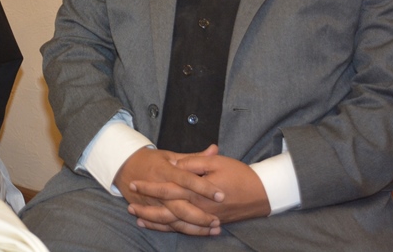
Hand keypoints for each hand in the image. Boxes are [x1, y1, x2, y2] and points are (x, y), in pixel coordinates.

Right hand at [114, 145, 223, 235]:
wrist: (124, 167)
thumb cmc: (151, 160)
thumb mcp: (171, 154)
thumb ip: (194, 156)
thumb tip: (215, 149)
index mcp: (165, 170)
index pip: (186, 180)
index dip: (203, 188)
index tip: (221, 195)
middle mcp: (159, 188)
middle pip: (180, 206)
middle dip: (200, 216)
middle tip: (218, 221)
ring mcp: (153, 202)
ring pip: (174, 219)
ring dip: (194, 227)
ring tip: (213, 229)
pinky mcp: (149, 210)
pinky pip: (165, 225)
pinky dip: (180, 230)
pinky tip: (197, 233)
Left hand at [143, 151, 270, 223]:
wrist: (263, 193)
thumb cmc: (239, 174)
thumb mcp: (216, 162)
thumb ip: (193, 163)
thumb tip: (174, 164)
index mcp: (197, 190)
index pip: (168, 189)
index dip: (150, 187)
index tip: (134, 183)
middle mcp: (198, 207)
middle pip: (166, 211)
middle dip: (147, 208)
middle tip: (129, 204)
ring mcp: (204, 217)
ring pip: (175, 224)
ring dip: (155, 221)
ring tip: (138, 218)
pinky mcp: (209, 222)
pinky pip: (187, 229)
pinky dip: (172, 229)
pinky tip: (161, 226)